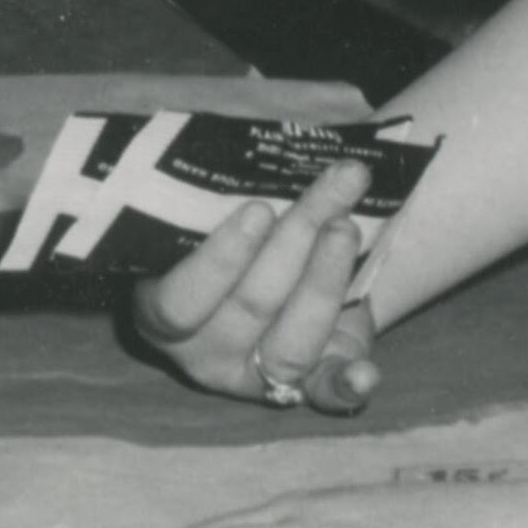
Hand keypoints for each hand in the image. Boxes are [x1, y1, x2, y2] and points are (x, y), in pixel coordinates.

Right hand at [127, 173, 384, 409]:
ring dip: (326, 281)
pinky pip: (324, 392)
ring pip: (291, 343)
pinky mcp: (305, 387)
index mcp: (161, 315)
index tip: (260, 208)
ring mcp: (255, 377)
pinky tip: (366, 374)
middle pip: (251, 308)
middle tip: (330, 194)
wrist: (261, 269)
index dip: (221, 259)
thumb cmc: (223, 229)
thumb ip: (206, 195)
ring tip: (346, 228)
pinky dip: (347, 384)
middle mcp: (203, 355)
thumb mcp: (198, 214)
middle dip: (295, 244)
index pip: (180, 301)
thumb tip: (235, 136)